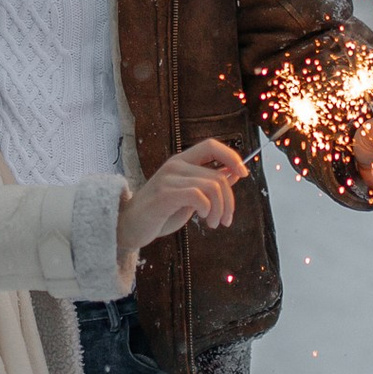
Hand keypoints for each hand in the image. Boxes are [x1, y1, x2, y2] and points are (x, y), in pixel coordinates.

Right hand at [119, 138, 249, 257]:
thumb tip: (235, 172)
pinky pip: (198, 196)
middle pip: (218, 176)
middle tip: (225, 220)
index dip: (231, 156)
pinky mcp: (164, 194)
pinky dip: (207, 209)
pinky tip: (202, 219)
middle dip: (229, 201)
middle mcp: (175, 165)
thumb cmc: (160, 213)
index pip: (211, 145)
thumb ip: (208, 183)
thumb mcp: (189, 197)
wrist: (128, 228)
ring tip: (213, 223)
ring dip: (220, 210)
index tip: (244, 173)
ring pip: (213, 186)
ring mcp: (168, 178)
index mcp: (181, 162)